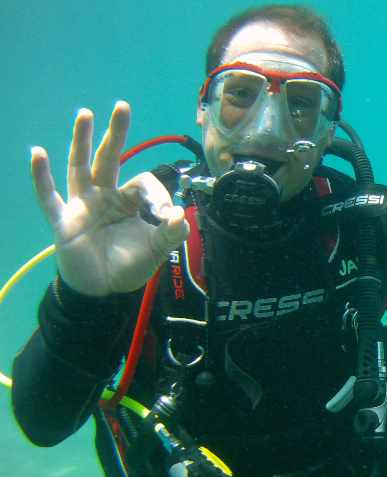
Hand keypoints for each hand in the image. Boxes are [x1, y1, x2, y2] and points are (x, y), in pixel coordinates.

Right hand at [31, 101, 188, 295]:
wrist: (102, 291)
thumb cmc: (128, 266)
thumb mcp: (157, 250)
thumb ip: (170, 233)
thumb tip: (180, 214)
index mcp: (129, 201)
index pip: (142, 183)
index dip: (156, 194)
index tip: (165, 213)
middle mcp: (104, 196)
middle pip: (110, 159)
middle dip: (116, 134)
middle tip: (122, 106)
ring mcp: (82, 206)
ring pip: (80, 167)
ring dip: (81, 141)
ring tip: (85, 114)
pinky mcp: (63, 221)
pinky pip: (48, 196)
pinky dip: (41, 177)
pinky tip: (37, 154)